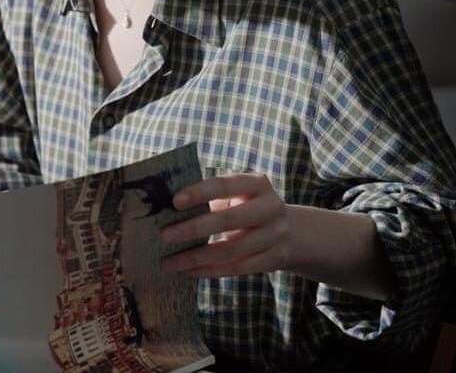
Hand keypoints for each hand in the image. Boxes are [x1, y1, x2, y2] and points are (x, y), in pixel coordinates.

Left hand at [160, 173, 291, 277]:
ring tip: (169, 262)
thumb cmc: (246, 207)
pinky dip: (210, 271)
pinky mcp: (274, 259)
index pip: (224, 185)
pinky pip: (237, 268)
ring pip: (231, 250)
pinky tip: (188, 271)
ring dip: (196, 258)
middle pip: (228, 220)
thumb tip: (166, 209)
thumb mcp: (236, 196)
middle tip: (164, 236)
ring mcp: (276, 235)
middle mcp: (271, 207)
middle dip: (193, 229)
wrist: (291, 231)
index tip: (174, 202)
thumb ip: (210, 198)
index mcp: (257, 184)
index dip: (199, 192)